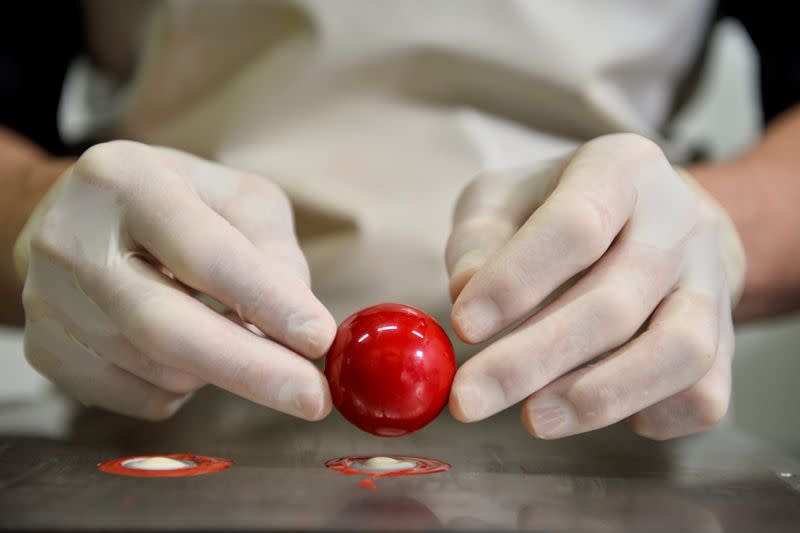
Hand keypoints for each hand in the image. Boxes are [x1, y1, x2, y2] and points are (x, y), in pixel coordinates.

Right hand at [15, 141, 335, 420]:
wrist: (84, 217)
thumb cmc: (180, 204)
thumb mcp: (239, 199)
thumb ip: (275, 253)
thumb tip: (300, 331)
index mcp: (125, 180)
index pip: (204, 252)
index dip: (266, 300)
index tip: (319, 339)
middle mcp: (71, 238)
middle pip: (165, 327)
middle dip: (252, 370)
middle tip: (313, 398)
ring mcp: (48, 299)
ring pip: (157, 369)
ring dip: (222, 370)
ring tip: (238, 337)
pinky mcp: (46, 349)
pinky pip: (138, 397)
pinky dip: (185, 387)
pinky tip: (189, 351)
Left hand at [446, 134, 745, 439]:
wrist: (651, 218)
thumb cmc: (558, 208)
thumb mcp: (505, 199)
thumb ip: (479, 239)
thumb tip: (465, 291)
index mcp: (621, 168)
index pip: (575, 225)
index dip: (516, 281)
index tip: (463, 327)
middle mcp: (677, 221)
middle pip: (616, 302)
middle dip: (533, 360)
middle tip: (470, 399)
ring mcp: (710, 280)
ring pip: (679, 352)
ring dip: (599, 396)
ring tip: (534, 418)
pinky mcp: (725, 335)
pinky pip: (707, 392)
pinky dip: (656, 415)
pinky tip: (594, 409)